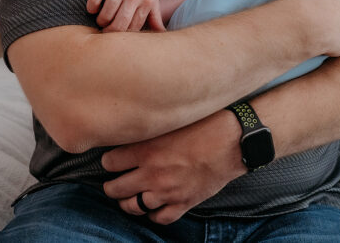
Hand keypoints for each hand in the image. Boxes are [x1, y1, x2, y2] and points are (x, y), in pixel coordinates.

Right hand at [88, 0, 163, 31]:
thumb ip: (155, 11)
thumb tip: (161, 32)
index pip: (135, 27)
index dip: (125, 35)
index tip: (119, 34)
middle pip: (119, 25)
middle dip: (110, 31)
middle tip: (106, 30)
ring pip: (106, 14)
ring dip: (100, 20)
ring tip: (100, 18)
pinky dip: (91, 7)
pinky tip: (92, 7)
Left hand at [101, 110, 243, 223]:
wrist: (231, 142)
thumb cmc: (204, 125)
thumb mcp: (170, 121)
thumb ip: (149, 129)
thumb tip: (132, 128)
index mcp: (147, 150)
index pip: (109, 162)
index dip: (108, 161)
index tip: (110, 160)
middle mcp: (152, 173)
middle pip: (115, 188)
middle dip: (110, 186)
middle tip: (111, 182)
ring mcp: (167, 191)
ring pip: (133, 206)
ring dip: (127, 202)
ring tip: (127, 197)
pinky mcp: (183, 203)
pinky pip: (159, 218)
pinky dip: (153, 214)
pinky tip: (152, 207)